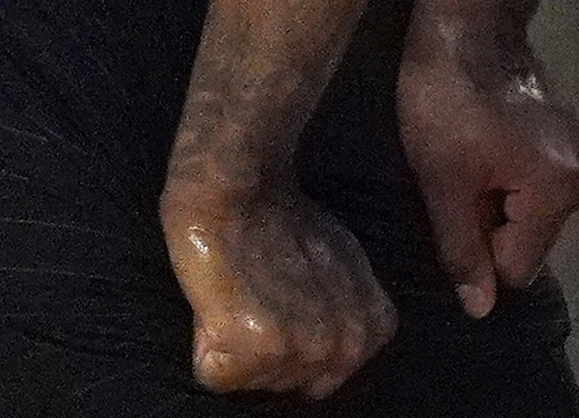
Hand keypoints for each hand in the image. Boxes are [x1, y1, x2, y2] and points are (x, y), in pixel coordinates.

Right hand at [162, 168, 396, 398]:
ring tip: (240, 301)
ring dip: (239, 351)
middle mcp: (342, 347)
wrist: (241, 195)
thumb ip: (347, 313)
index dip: (299, 343)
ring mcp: (300, 350)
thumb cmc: (286, 225)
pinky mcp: (253, 351)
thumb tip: (336, 351)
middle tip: (258, 302)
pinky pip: (219, 377)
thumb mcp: (346, 269)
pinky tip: (218, 311)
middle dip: (269, 352)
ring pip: (256, 383)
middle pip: (292, 383)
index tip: (286, 309)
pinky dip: (208, 350)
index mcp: (371, 329)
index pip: (332, 375)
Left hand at [398, 1, 578, 319]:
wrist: (468, 28)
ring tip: (484, 155)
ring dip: (507, 201)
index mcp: (560, 188)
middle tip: (470, 170)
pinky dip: (523, 180)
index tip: (463, 193)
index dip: (481, 241)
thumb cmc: (446, 103)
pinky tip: (503, 145)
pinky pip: (549, 189)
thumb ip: (464, 251)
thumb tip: (482, 309)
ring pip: (539, 217)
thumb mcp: (442, 183)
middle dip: (497, 219)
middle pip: (533, 241)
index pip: (518, 266)